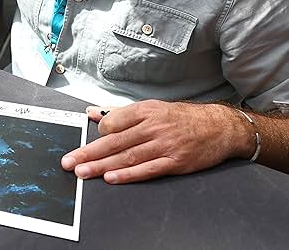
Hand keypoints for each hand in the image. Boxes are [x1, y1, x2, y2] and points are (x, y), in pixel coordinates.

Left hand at [60, 101, 250, 183]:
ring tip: (83, 172)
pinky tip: (112, 178)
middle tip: (69, 162)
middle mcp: (153, 126)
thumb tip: (93, 113)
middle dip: (89, 153)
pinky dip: (129, 174)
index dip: (98, 134)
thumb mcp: (151, 108)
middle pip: (115, 141)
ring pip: (127, 156)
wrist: (218, 127)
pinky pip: (148, 169)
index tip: (86, 144)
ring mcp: (164, 144)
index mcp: (145, 111)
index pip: (113, 122)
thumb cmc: (182, 118)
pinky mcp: (175, 162)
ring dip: (102, 166)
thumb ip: (120, 113)